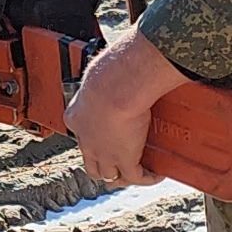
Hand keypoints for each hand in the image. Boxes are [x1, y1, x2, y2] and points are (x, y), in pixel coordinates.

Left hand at [63, 27, 186, 186]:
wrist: (115, 85)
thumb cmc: (109, 72)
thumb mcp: (104, 71)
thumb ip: (112, 69)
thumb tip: (126, 54)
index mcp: (76, 117)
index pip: (81, 135)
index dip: (93, 140)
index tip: (105, 137)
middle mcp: (85, 140)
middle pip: (91, 164)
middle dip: (104, 166)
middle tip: (119, 163)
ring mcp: (103, 153)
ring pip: (109, 175)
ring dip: (122, 176)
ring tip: (137, 172)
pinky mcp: (124, 160)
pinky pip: (135, 176)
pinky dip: (146, 178)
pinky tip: (156, 174)